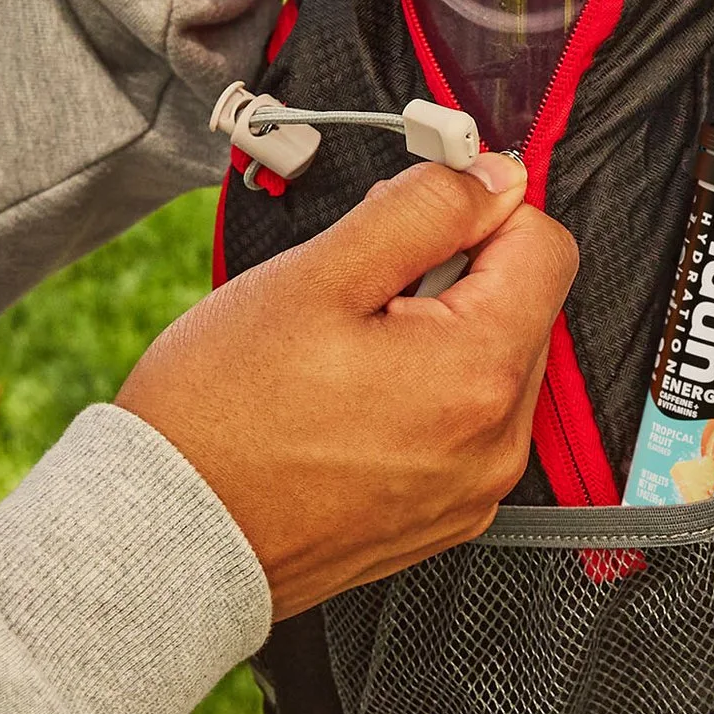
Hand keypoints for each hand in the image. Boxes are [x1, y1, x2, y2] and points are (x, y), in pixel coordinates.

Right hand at [116, 153, 577, 617]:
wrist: (166, 536)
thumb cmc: (221, 416)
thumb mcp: (318, 276)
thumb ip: (423, 211)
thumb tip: (490, 178)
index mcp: (478, 374)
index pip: (546, 246)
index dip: (481, 210)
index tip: (419, 216)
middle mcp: (496, 443)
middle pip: (523, 306)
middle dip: (453, 275)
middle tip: (360, 291)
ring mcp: (473, 489)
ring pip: (492, 364)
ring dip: (438, 335)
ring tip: (345, 353)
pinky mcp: (445, 516)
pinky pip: (466, 425)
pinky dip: (424, 395)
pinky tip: (350, 400)